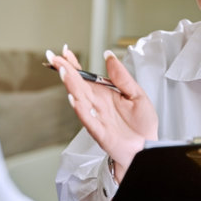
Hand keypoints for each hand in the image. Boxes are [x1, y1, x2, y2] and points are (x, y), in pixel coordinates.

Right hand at [46, 46, 157, 181]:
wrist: (147, 149)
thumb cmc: (142, 125)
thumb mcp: (137, 94)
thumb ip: (122, 77)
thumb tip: (109, 56)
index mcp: (104, 94)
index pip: (85, 76)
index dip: (74, 64)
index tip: (65, 51)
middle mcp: (97, 104)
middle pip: (78, 85)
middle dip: (66, 71)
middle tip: (54, 58)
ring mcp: (97, 118)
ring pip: (80, 99)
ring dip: (71, 86)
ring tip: (64, 72)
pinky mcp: (100, 132)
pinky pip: (88, 119)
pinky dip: (80, 110)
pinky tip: (74, 99)